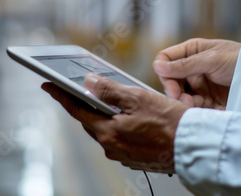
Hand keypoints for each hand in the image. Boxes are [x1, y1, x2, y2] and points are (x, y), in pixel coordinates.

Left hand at [41, 73, 188, 173]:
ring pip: (107, 129)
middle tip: (86, 88)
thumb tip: (87, 83)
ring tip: (116, 100)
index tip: (48, 85)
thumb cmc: (169, 121)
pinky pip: (121, 138)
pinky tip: (134, 117)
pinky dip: (121, 125)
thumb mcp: (137, 98)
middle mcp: (112, 147)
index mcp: (107, 132)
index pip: (77, 110)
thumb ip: (109, 90)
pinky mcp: (135, 157)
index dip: (61, 96)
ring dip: (107, 115)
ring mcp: (124, 154)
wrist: (193, 146)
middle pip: (92, 120)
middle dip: (88, 104)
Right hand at [153, 38, 240, 109]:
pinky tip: (200, 112)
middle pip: (171, 80)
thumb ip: (185, 65)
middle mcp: (193, 67)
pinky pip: (195, 106)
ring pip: (181, 96)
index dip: (164, 72)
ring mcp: (201, 84)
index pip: (166, 60)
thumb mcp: (212, 59)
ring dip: (184, 102)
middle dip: (174, 91)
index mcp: (192, 51)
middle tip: (183, 100)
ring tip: (192, 107)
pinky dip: (195, 110)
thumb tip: (157, 66)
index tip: (171, 86)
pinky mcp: (209, 100)